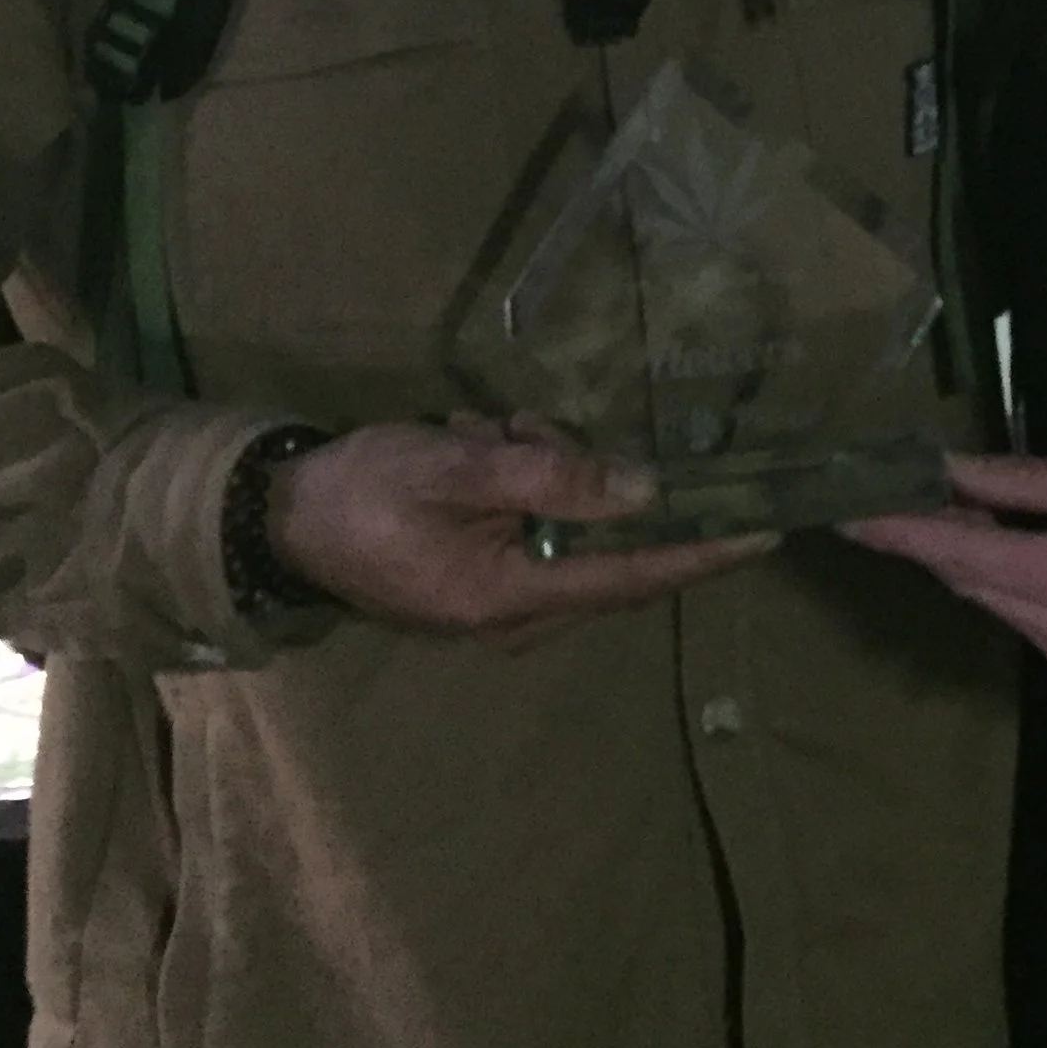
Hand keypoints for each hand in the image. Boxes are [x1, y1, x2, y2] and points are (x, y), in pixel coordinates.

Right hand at [268, 415, 773, 638]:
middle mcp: (520, 616)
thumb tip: (646, 490)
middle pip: (609, 550)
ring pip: (574, 530)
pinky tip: (477, 443)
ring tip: (485, 432)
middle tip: (528, 431)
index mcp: (513, 599)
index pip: (637, 577)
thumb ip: (551, 476)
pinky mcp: (485, 581)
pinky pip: (538, 529)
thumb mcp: (454, 465)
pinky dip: (522, 481)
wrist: (274, 520)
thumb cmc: (361, 493)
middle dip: (596, 480)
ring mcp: (501, 604)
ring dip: (548, 468)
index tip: (771, 530)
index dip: (706, 552)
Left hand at [847, 448, 1046, 688]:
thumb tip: (945, 468)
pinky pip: (1013, 615)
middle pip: (968, 581)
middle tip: (890, 490)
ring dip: (961, 555)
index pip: (968, 554)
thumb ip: (1024, 481)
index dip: (904, 533)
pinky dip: (997, 578)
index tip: (848, 513)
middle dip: (928, 536)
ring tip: (944, 505)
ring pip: (986, 601)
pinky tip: (995, 542)